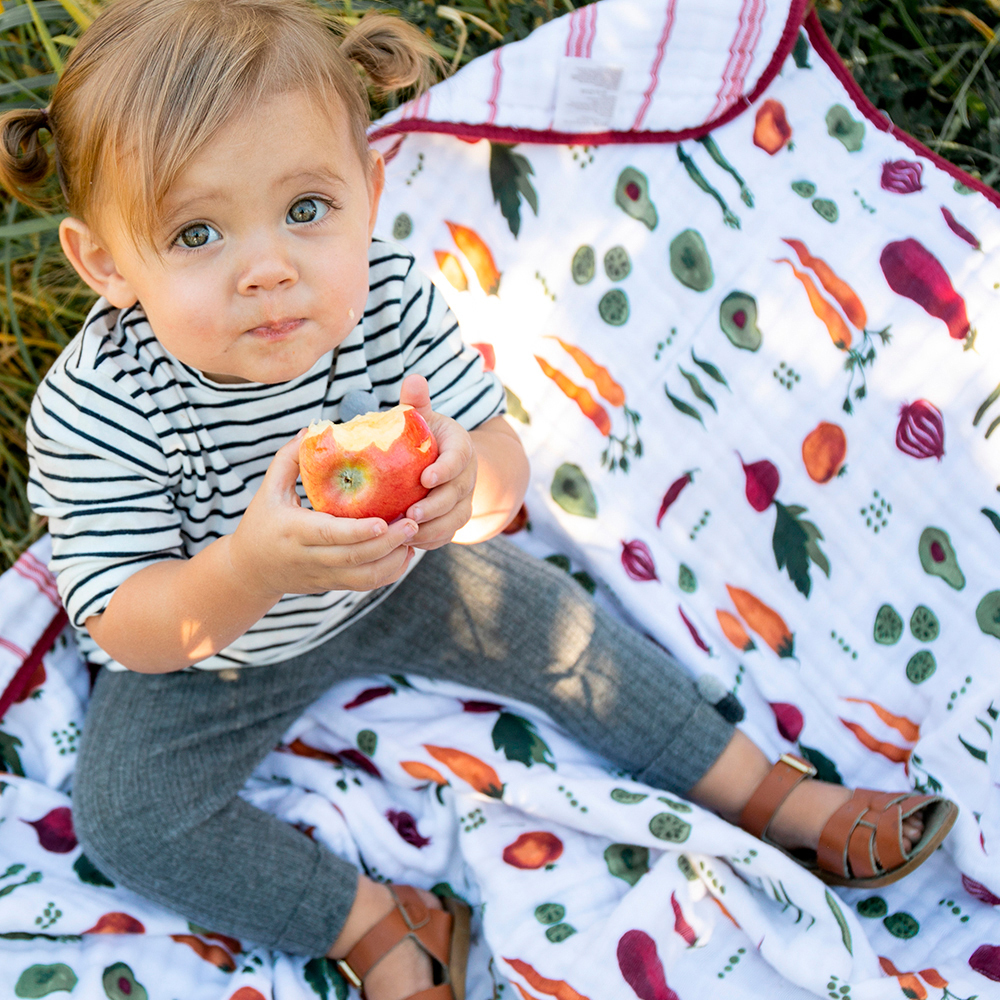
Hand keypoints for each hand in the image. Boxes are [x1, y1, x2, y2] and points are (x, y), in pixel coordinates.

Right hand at [229, 430, 417, 598]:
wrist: (249, 572)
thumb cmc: (260, 523)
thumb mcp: (267, 489)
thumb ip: (288, 459)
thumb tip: (313, 430)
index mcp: (294, 531)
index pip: (330, 535)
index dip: (359, 531)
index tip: (384, 521)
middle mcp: (309, 557)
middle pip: (354, 558)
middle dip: (388, 544)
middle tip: (413, 523)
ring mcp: (323, 575)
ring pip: (364, 578)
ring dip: (393, 561)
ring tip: (413, 537)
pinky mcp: (332, 585)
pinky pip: (365, 585)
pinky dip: (388, 573)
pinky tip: (404, 554)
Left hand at [399, 374, 476, 549]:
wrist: (440, 461)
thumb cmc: (424, 436)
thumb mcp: (422, 417)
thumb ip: (417, 402)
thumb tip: (414, 380)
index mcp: (461, 447)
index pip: (459, 458)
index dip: (446, 469)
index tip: (425, 478)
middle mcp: (468, 475)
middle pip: (458, 494)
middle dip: (436, 506)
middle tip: (410, 514)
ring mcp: (464, 499)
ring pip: (456, 519)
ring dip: (433, 529)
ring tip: (407, 533)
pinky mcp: (455, 518)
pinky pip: (448, 534)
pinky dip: (431, 540)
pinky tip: (408, 544)